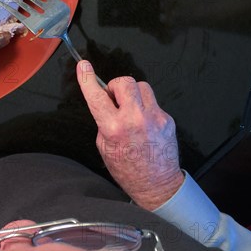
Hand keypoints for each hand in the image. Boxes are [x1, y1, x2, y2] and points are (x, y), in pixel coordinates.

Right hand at [77, 61, 183, 210]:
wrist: (157, 184)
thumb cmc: (128, 170)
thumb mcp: (104, 146)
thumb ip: (104, 121)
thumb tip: (106, 103)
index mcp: (114, 129)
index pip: (97, 97)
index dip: (87, 79)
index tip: (83, 66)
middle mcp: (135, 120)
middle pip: (125, 82)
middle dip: (116, 87)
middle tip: (114, 99)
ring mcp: (154, 118)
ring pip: (142, 87)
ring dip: (132, 94)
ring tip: (130, 111)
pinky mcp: (167, 119)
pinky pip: (152, 102)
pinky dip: (144, 108)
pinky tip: (143, 125)